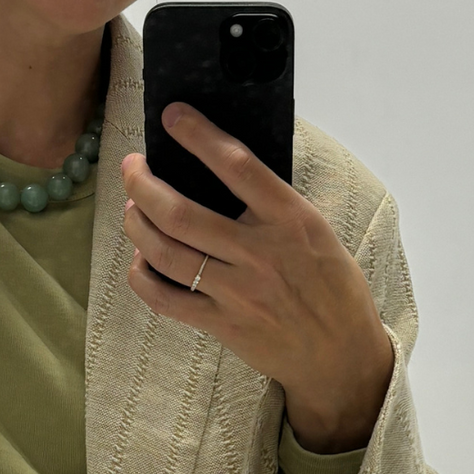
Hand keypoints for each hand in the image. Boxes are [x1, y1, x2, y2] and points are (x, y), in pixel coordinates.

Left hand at [121, 106, 394, 451]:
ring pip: (165, 252)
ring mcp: (238, 293)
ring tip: (132, 207)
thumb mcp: (318, 233)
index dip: (199, 136)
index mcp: (292, 221)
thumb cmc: (332, 288)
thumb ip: (274, 205)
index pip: (237, 166)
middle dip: (143, 183)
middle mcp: (261, 255)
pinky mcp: (222, 326)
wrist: (341, 357)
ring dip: (137, 223)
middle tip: (131, 166)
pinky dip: (142, 275)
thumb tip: (221, 168)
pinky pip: (165, 298)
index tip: (173, 115)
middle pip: (180, 213)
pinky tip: (140, 259)